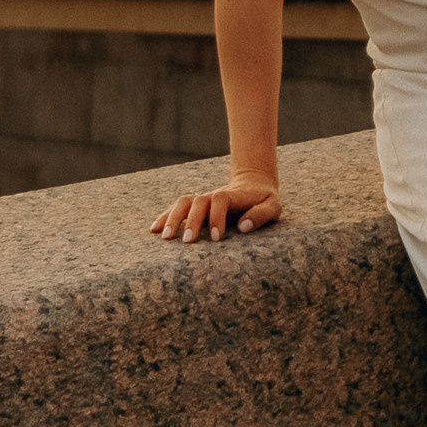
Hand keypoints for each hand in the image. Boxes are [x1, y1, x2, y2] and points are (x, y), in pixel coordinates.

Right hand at [151, 174, 281, 239]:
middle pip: (197, 201)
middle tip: (187, 241)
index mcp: (232, 195)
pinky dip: (165, 216)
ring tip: (165, 237)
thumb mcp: (273, 206)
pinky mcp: (196, 205)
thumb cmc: (264, 200)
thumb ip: (261, 215)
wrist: (253, 184)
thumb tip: (244, 227)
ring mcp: (202, 199)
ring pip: (183, 202)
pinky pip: (177, 207)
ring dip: (172, 217)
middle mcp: (213, 195)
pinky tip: (154, 230)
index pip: (219, 201)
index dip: (216, 217)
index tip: (217, 238)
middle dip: (190, 221)